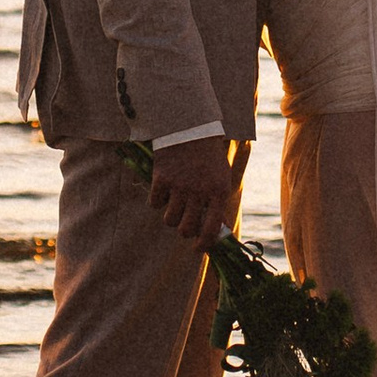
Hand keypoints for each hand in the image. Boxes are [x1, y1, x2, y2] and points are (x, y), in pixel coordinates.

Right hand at [146, 133, 236, 249]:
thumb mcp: (221, 180)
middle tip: (185, 223)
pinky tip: (164, 190)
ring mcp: (179, 185)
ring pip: (169, 220)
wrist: (191, 128)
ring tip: (175, 205)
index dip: (203, 244)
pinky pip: (155, 203)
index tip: (197, 249)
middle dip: (185, 231)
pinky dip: (158, 201)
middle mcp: (199, 191)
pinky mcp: (161, 178)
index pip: (210, 229)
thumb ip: (219, 205)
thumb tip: (219, 233)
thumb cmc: (209, 159)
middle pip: (186, 229)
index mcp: (218, 192)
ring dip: (171, 216)